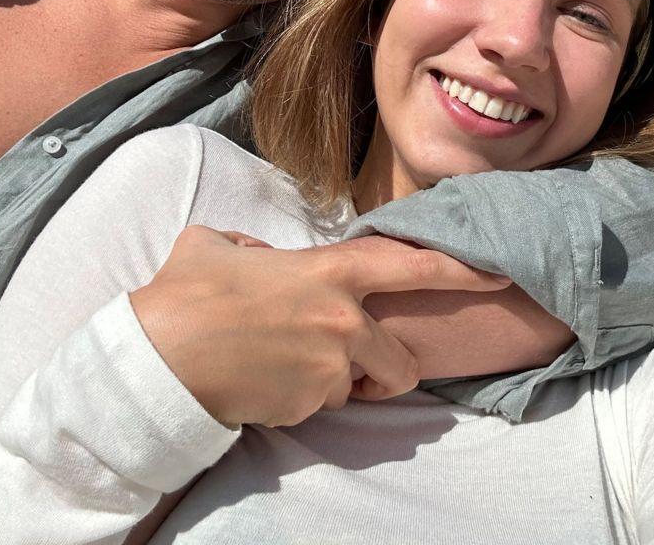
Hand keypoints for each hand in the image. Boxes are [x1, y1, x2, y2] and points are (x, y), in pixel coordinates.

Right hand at [129, 226, 509, 427]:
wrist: (156, 358)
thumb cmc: (186, 293)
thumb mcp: (218, 245)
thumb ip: (254, 248)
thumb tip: (258, 258)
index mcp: (328, 272)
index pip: (410, 265)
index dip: (459, 268)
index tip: (497, 271)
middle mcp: (341, 322)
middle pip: (399, 359)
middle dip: (385, 366)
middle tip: (346, 359)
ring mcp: (327, 370)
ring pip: (354, 386)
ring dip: (335, 382)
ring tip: (285, 364)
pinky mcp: (305, 407)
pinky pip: (319, 407)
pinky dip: (299, 399)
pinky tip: (262, 381)